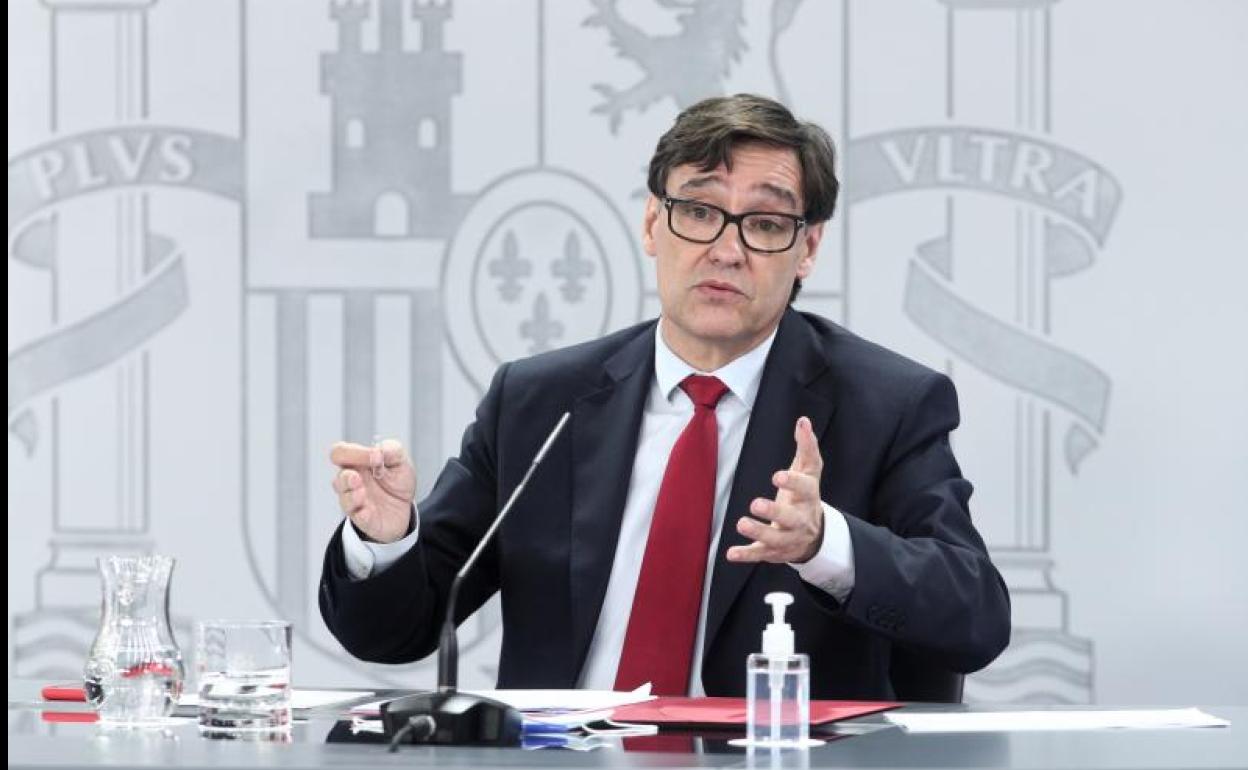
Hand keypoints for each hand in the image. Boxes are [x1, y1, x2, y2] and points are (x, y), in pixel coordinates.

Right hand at [329, 439, 416, 543]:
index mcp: (356, 463)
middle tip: (358, 478)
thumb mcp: (400, 461)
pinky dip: (361, 514)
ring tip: (362, 492)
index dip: (352, 453)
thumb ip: (391, 450)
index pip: (340, 453)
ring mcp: (356, 502)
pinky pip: (358, 517)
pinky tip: (367, 511)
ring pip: (345, 499)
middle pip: (338, 478)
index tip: (375, 456)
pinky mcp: (364, 518)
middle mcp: (352, 482)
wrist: (406, 506)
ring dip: (352, 496)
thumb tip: (379, 450)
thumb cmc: (396, 480)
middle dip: (346, 477)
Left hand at [727, 416, 824, 563]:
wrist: (814, 535)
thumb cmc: (805, 496)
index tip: (777, 475)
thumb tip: (803, 420)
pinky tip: (731, 553)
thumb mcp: (809, 471)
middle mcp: (801, 519)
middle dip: (775, 512)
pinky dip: (746, 555)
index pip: (805, 488)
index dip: (792, 482)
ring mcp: (788, 538)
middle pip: (791, 518)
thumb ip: (806, 447)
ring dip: (759, 532)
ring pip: (775, 539)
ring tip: (742, 523)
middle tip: (756, 503)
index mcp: (809, 497)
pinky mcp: (774, 551)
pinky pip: (760, 554)